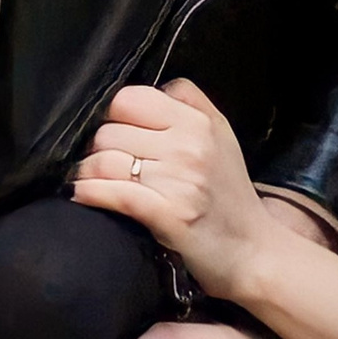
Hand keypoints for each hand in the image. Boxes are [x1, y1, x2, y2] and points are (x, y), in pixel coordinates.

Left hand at [71, 80, 279, 297]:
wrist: (254, 252)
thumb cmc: (231, 196)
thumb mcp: (222, 136)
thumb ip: (191, 101)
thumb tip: (154, 87)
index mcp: (199, 122)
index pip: (129, 98)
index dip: (113, 115)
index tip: (116, 134)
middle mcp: (189, 146)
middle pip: (109, 131)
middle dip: (99, 148)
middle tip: (105, 164)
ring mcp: (179, 181)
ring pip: (103, 161)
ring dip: (88, 174)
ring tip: (92, 182)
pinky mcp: (168, 216)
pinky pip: (113, 193)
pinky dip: (90, 193)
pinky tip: (83, 195)